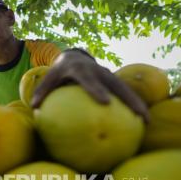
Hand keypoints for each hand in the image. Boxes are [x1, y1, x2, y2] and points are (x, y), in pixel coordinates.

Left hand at [31, 50, 149, 122]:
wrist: (73, 57)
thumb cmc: (59, 72)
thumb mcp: (50, 78)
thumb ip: (42, 90)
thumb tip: (34, 107)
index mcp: (81, 69)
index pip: (89, 79)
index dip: (97, 89)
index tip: (105, 102)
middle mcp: (98, 71)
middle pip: (116, 85)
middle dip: (128, 98)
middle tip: (137, 113)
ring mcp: (109, 75)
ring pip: (126, 89)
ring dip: (137, 103)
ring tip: (147, 121)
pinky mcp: (114, 81)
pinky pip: (126, 94)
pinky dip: (134, 105)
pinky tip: (141, 122)